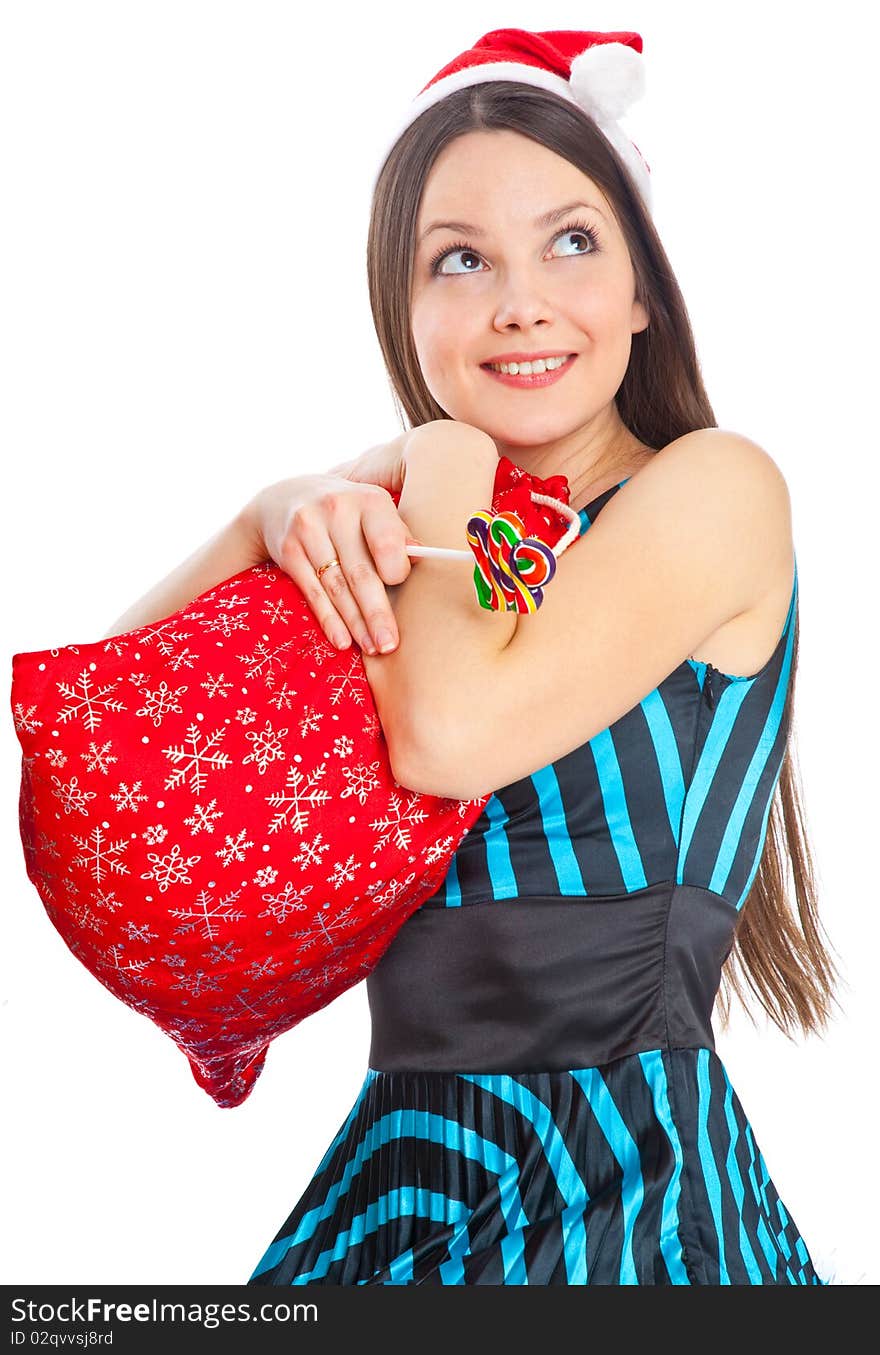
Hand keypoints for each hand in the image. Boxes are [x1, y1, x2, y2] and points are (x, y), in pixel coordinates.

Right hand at [246, 437, 420, 654]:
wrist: (284, 497)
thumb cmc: (346, 511)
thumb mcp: (371, 509)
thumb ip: (395, 532)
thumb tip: (420, 556)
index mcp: (368, 500)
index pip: (386, 541)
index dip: (397, 570)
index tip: (402, 591)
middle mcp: (337, 511)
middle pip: (360, 572)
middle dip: (377, 613)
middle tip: (390, 644)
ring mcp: (308, 530)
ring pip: (336, 587)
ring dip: (355, 624)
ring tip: (372, 648)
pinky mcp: (288, 550)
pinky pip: (312, 592)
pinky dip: (328, 620)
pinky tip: (342, 641)